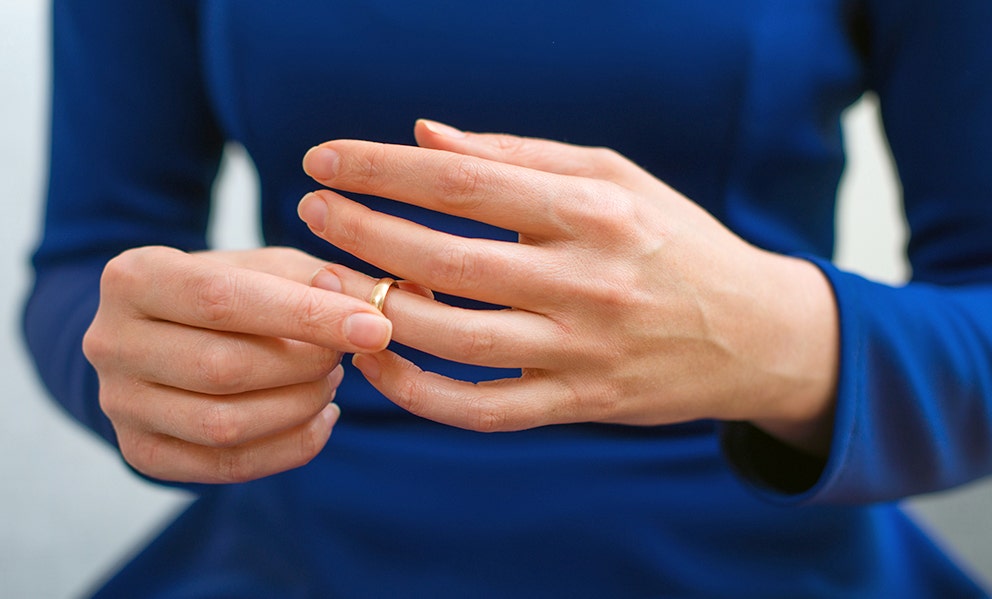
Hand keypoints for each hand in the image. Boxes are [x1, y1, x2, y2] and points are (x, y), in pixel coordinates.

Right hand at [83, 246, 393, 482]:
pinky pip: (226, 465)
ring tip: (330, 381)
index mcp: (132, 277)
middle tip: (346, 355)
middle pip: (223, 368)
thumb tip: (371, 301)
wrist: (157, 337)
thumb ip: (317, 278)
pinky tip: (320, 420)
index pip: (223, 299)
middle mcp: (109, 342)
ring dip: (299, 406)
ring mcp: (118, 404)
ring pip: (225, 424)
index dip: (305, 315)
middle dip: (304, 365)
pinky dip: (290, 447)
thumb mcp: (263, 267)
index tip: (374, 325)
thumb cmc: (223, 292)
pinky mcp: (140, 452)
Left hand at [298, 120, 838, 454]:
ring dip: (376, 310)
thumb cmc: (673, 241)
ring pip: (453, 339)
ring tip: (328, 281)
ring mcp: (582, 350)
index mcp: (593, 209)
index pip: (463, 182)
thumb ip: (518, 155)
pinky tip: (377, 360)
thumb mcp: (614, 176)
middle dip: (362, 232)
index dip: (382, 168)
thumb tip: (425, 136)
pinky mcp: (578, 404)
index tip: (325, 159)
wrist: (756, 333)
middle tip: (310, 210)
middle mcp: (586, 280)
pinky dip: (418, 392)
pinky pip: (481, 410)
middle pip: (445, 258)